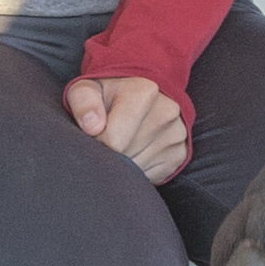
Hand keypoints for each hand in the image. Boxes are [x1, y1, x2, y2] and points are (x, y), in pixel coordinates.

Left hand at [63, 73, 192, 179]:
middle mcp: (167, 111)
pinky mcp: (180, 154)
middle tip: (109, 135)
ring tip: (123, 140)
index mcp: (144, 92)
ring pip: (137, 169)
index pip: (113, 140)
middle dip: (111, 152)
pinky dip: (138, 169)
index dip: (97, 140)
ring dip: (124, 162)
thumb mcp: (86, 89)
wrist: (137, 96)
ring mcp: (176, 134)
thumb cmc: (107, 95)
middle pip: (126, 155)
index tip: (96, 131)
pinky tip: (135, 150)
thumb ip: (84, 102)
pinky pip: (150, 176)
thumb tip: (92, 127)